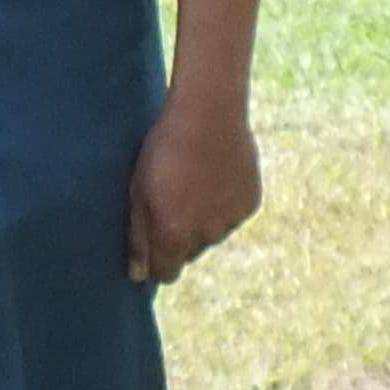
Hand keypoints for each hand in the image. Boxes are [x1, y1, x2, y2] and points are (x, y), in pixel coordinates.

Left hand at [126, 92, 261, 285]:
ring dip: (203, 222)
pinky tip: (215, 177)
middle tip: (172, 202)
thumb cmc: (164, 149)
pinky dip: (223, 205)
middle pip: (189, 253)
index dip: (157, 262)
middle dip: (179, 238)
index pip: (167, 273)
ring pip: (212, 235)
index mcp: (174, 235)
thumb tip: (138, 276)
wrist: (209, 113)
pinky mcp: (250, 204)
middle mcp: (206, 235)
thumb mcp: (139, 191)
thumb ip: (138, 237)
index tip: (151, 245)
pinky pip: (232, 216)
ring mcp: (231, 220)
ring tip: (194, 184)